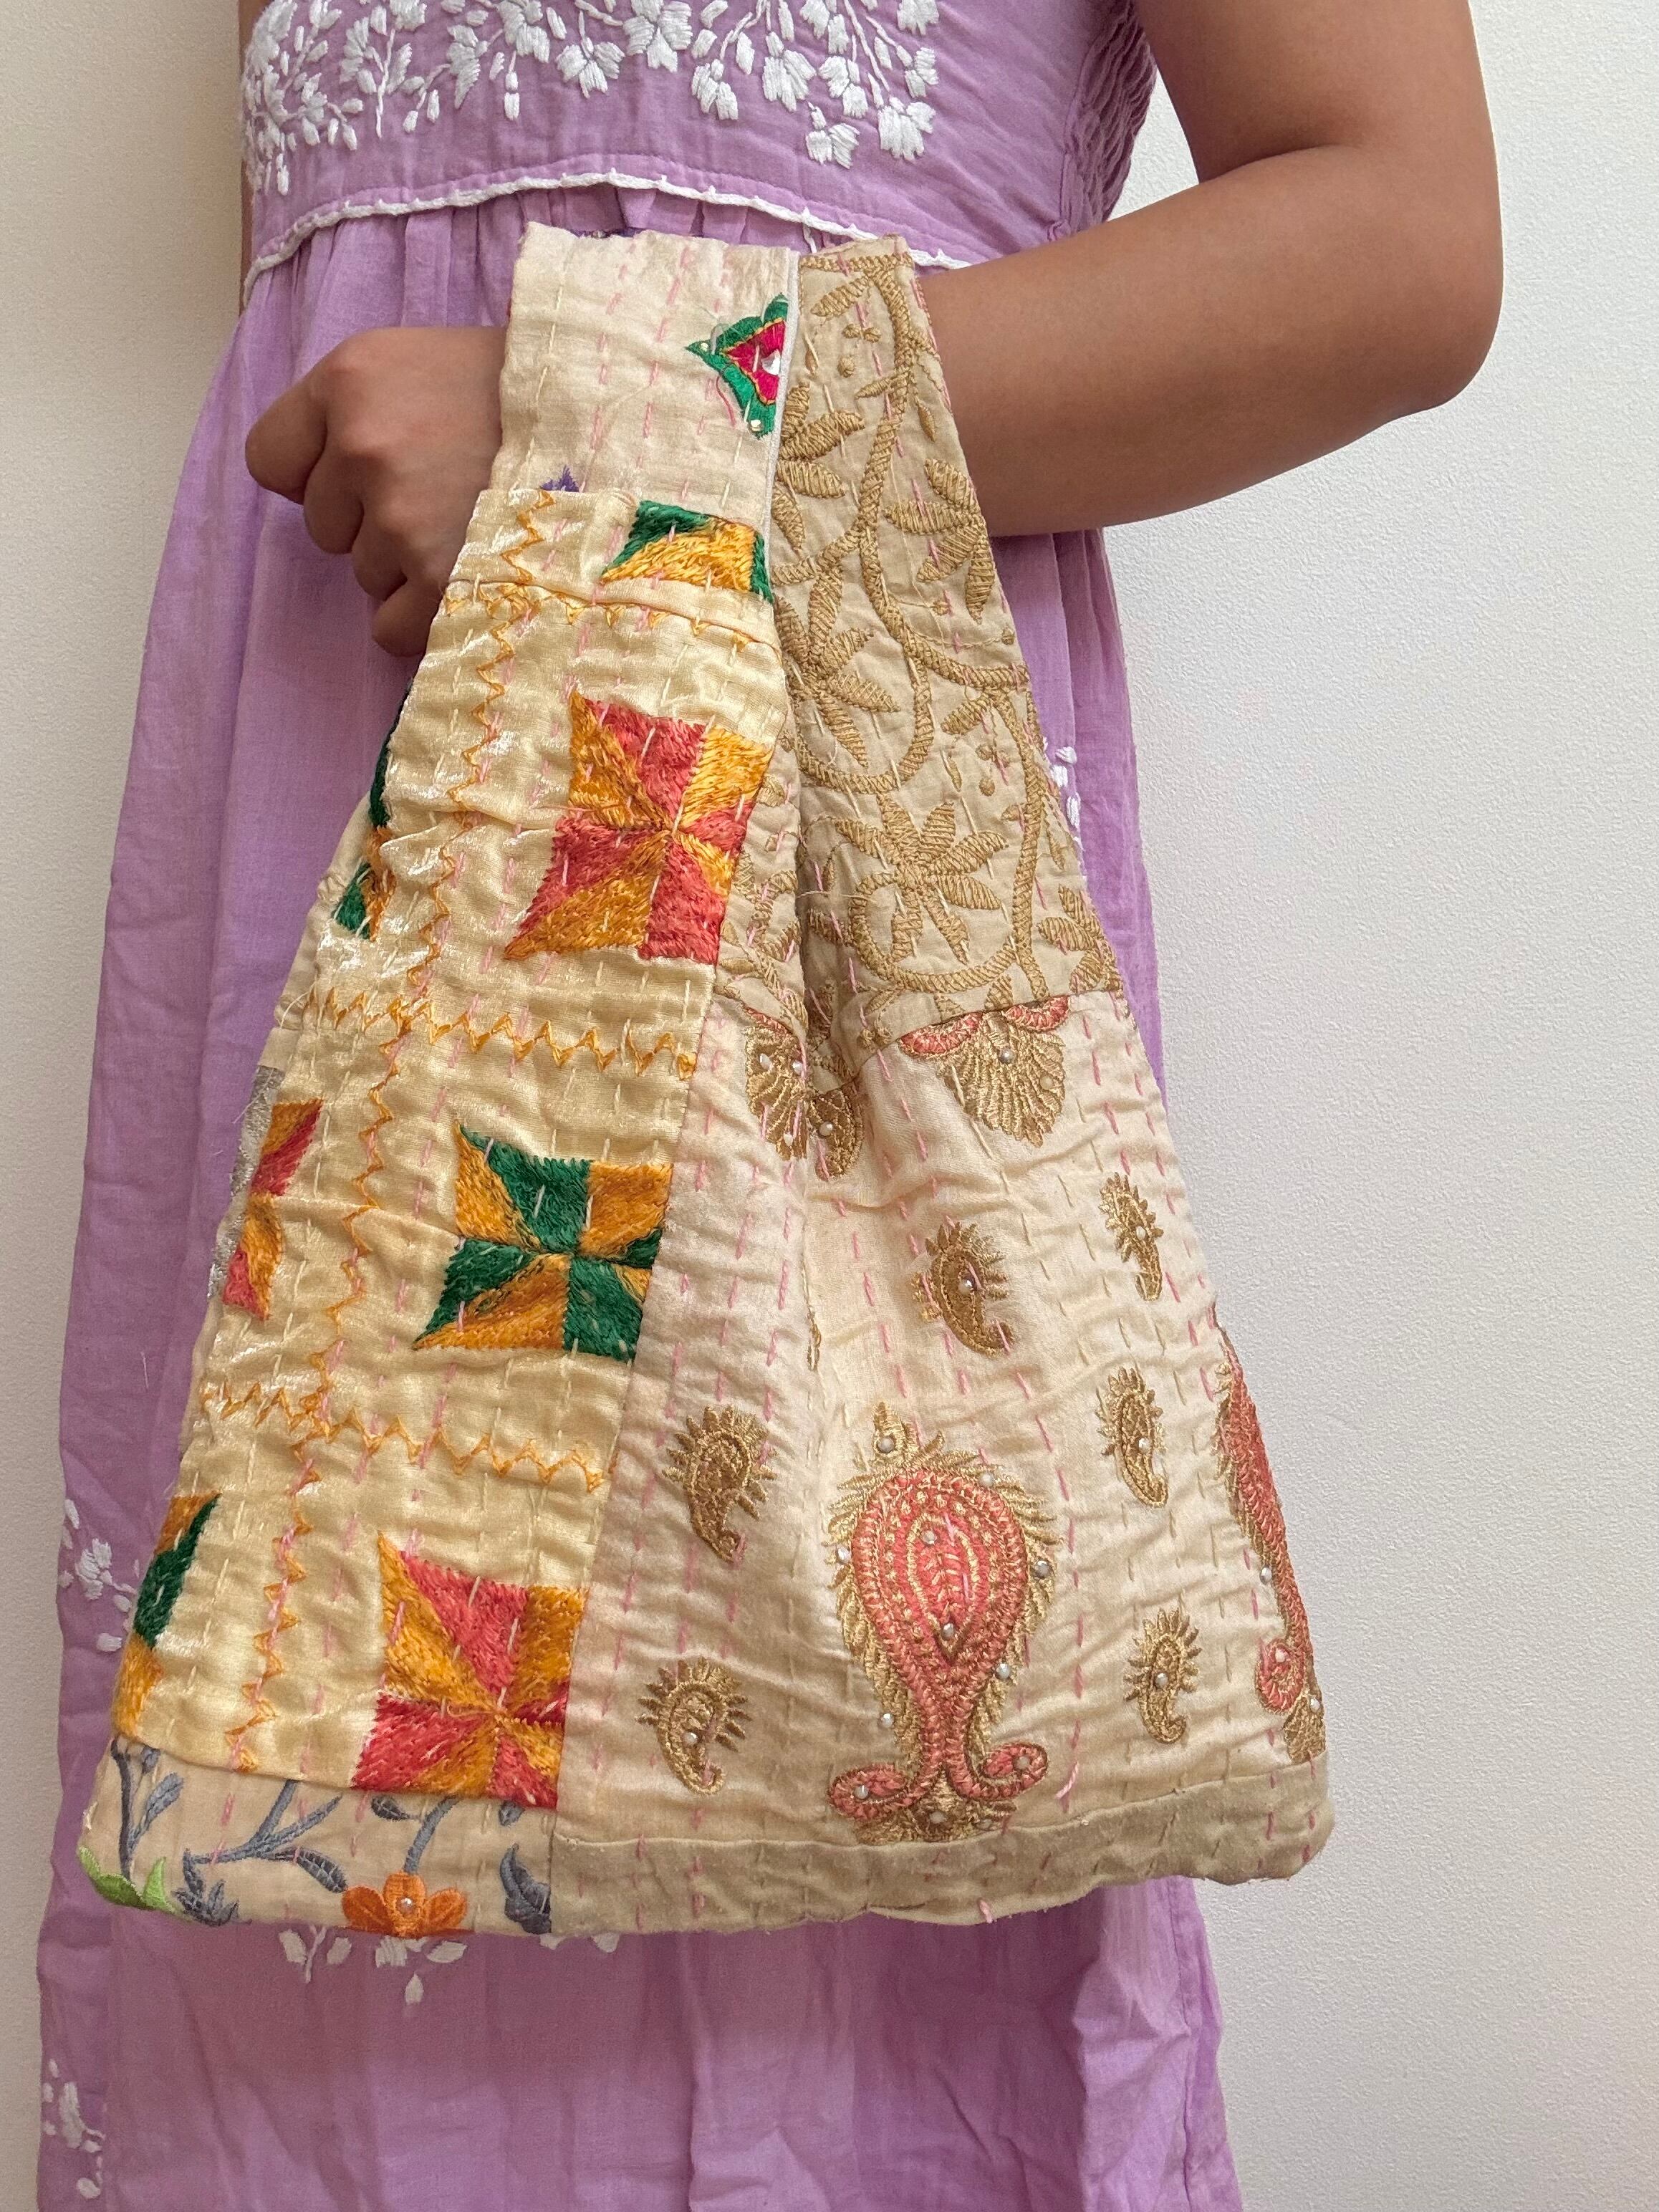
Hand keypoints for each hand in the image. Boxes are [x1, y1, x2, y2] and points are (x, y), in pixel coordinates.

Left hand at [246, 326, 507, 655]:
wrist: (608, 430)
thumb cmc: (514, 400)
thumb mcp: (416, 366)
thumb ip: (354, 413)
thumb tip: (315, 487)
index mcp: (348, 380)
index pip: (269, 461)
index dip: (316, 475)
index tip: (368, 472)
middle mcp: (363, 446)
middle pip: (322, 528)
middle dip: (371, 523)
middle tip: (446, 496)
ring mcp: (399, 517)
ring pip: (363, 577)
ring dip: (408, 566)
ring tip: (475, 528)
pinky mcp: (436, 580)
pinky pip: (388, 628)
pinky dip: (425, 616)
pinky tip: (472, 574)